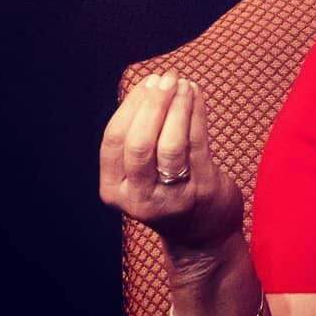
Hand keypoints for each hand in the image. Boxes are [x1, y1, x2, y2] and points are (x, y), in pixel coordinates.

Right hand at [99, 70, 242, 256]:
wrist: (201, 237)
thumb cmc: (169, 192)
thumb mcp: (140, 175)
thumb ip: (138, 139)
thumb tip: (149, 86)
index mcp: (114, 190)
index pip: (114, 141)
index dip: (131, 106)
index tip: (147, 82)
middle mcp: (138, 197)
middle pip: (140, 142)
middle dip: (153, 104)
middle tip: (167, 78)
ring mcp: (171, 196)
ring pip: (170, 144)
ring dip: (178, 107)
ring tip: (184, 84)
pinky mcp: (202, 190)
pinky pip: (198, 144)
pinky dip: (196, 114)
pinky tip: (197, 96)